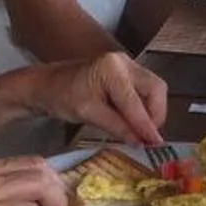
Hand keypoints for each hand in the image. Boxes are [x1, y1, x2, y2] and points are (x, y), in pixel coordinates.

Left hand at [29, 51, 169, 146]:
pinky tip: (135, 121)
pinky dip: (144, 107)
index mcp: (111, 68)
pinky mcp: (129, 72)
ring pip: (154, 89)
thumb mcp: (88, 114)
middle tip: (148, 137)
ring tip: (141, 131)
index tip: (154, 143)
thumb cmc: (63, 97)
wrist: (49, 84)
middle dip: (155, 115)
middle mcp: (125, 62)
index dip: (145, 124)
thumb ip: (117, 126)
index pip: (134, 101)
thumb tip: (141, 141)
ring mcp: (129, 64)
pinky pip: (146, 90)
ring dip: (151, 112)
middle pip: (155, 88)